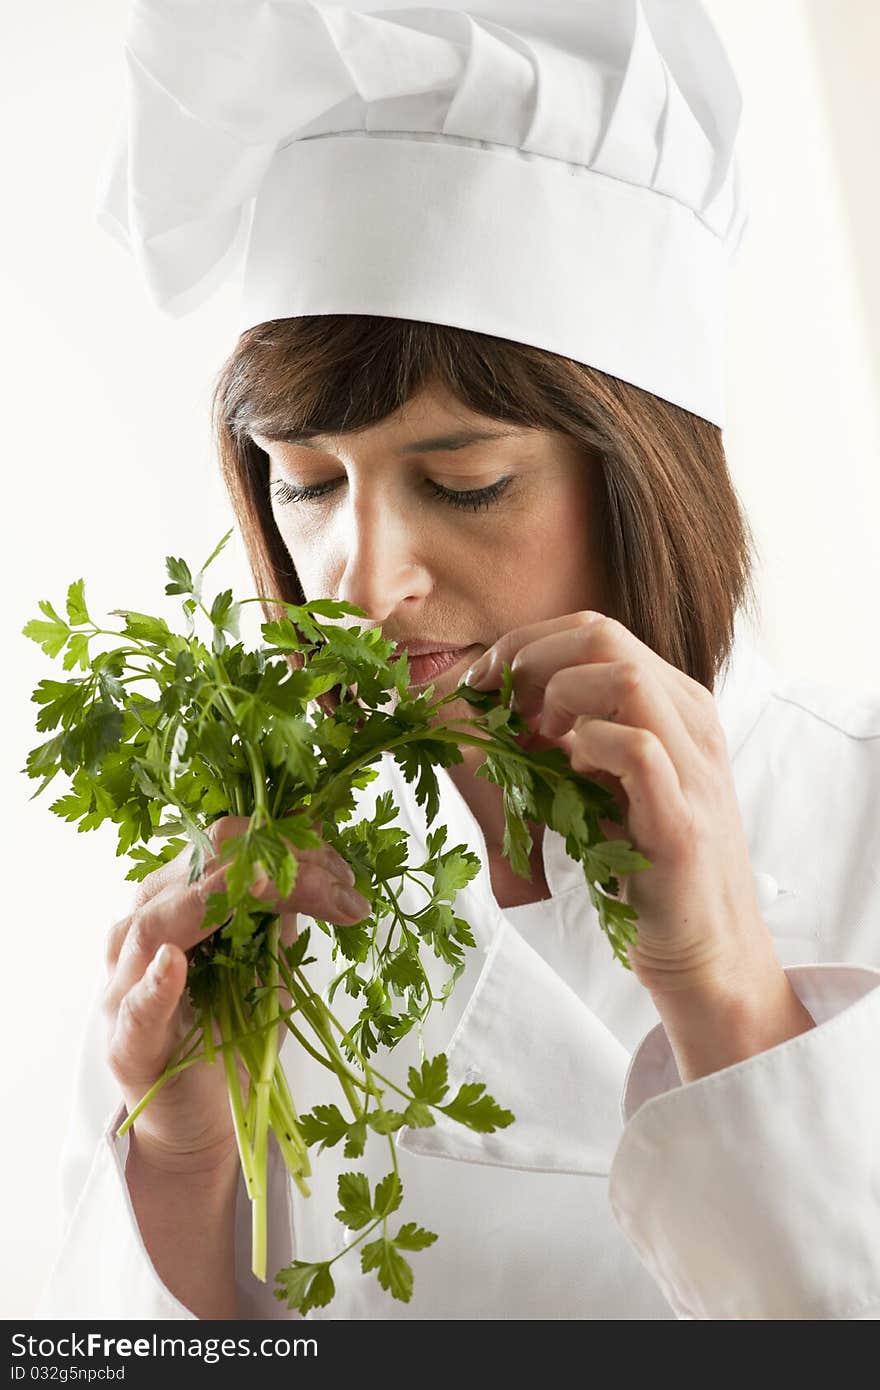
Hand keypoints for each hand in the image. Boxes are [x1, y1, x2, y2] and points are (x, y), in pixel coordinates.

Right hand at [102, 816, 367, 1173]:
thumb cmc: (231, 1035)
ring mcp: (124, 988)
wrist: (201, 1121)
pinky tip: (172, 964)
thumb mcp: (268, 963)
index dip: (285, 843)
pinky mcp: (126, 1045)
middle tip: (339, 884)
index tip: (344, 869)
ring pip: (157, 925)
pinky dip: (154, 984)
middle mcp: (139, 933)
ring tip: (265, 884)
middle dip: (274, 863)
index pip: (223, 848)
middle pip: (196, 871)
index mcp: (171, 904)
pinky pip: (135, 1008)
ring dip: (219, 900)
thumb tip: (321, 851)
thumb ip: (280, 913)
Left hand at [464, 611, 778, 995]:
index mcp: (675, 704)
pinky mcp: (681, 821)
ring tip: (538, 741)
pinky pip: (636, 749)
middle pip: (605, 636)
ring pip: (626, 677)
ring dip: (559, 698)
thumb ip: (571, 735)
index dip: (528, 644)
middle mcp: (692, 723)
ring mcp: (693, 769)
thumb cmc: (643, 863)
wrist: (707, 948)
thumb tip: (496, 702)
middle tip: (495, 705)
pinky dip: (589, 750)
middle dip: (530, 659)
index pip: (597, 630)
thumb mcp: (606, 780)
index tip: (484, 683)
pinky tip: (572, 776)